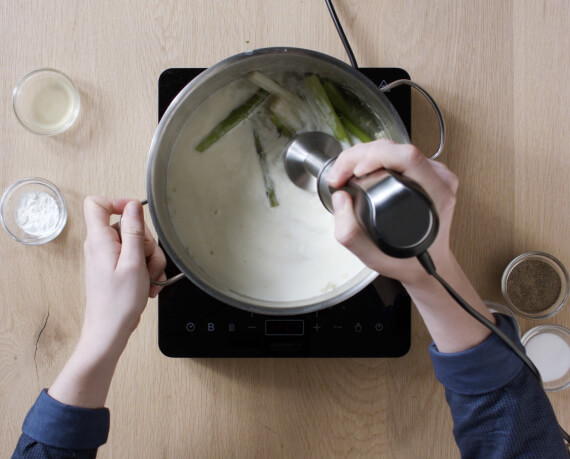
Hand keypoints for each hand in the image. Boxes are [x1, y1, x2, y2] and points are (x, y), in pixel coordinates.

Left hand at [48, 197, 166, 407]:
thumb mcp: (133, 262)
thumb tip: (133, 205)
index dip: (117, 202)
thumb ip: (133, 230)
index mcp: (100, 240)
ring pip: (136, 243)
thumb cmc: (119, 302)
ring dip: (149, 259)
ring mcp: (108, 257)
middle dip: (146, 242)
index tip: (136, 212)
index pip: (97, 204)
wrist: (110, 330)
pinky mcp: (116, 268)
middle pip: (128, 225)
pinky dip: (146, 268)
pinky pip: (136, 258)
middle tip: (148, 262)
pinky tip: (149, 283)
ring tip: (150, 278)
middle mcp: (101, 245)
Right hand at [326, 139, 457, 286]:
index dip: (375, 157)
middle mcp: (439, 181)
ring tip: (346, 172)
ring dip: (365, 154)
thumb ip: (349, 231)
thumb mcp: (372, 256)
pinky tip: (361, 170)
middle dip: (360, 155)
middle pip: (396, 148)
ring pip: (396, 147)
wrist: (427, 267)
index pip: (407, 157)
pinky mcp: (426, 174)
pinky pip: (398, 155)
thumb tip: (340, 197)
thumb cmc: (407, 261)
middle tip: (339, 174)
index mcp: (436, 195)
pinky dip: (374, 158)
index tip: (354, 174)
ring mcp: (435, 175)